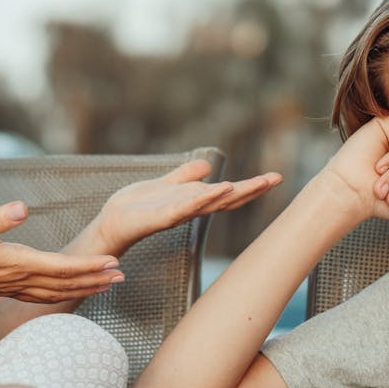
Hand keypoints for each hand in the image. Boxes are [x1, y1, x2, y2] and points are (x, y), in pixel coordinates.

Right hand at [0, 202, 124, 304]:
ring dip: (86, 289)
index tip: (112, 263)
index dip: (89, 265)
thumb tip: (22, 207)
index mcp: (18, 263)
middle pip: (68, 283)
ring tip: (109, 285)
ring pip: (60, 292)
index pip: (62, 267)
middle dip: (97, 279)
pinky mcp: (12, 289)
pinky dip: (67, 294)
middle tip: (123, 274)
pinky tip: (74, 291)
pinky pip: (48, 296)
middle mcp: (22, 279)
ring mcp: (18, 287)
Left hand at [93, 160, 281, 252]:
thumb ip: (185, 176)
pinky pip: (187, 206)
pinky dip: (205, 197)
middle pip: (227, 199)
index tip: (273, 177)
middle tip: (275, 178)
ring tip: (254, 183)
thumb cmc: (138, 206)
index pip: (227, 193)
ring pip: (212, 203)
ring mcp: (179, 213)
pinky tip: (219, 188)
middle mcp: (191, 208)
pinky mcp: (163, 216)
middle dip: (252, 189)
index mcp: (193, 200)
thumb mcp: (166, 184)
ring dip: (233, 193)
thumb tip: (208, 165)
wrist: (112, 222)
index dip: (250, 186)